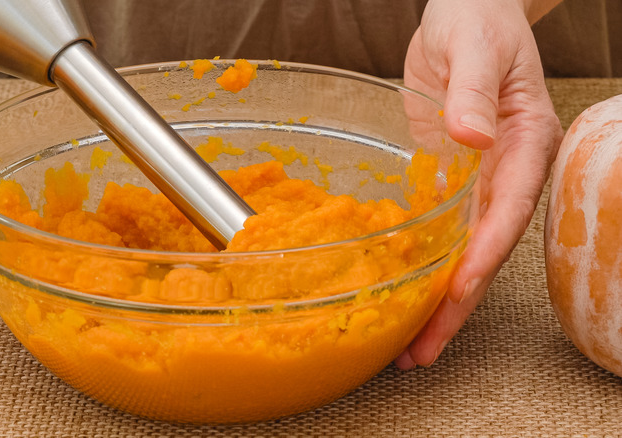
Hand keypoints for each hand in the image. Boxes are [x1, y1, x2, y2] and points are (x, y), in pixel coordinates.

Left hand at [396, 0, 562, 368]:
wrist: (467, 12)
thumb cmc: (478, 21)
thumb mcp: (476, 48)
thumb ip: (476, 90)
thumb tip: (474, 135)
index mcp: (524, 144)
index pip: (507, 211)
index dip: (483, 257)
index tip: (458, 293)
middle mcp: (506, 172)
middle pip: (484, 250)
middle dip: (456, 303)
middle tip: (422, 350)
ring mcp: (479, 180)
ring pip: (462, 251)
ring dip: (437, 300)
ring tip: (408, 346)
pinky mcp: (451, 179)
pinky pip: (440, 232)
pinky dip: (424, 267)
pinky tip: (402, 296)